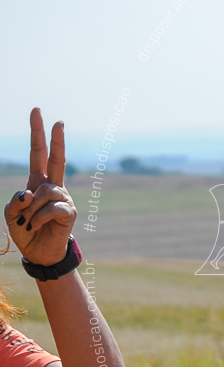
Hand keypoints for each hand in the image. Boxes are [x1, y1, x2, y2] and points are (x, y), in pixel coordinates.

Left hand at [4, 109, 76, 265]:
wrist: (39, 253)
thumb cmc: (24, 230)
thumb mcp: (11, 213)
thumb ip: (16, 200)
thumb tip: (32, 193)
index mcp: (38, 182)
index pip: (39, 154)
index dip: (38, 134)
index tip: (38, 113)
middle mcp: (53, 187)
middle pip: (56, 159)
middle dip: (55, 139)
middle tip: (58, 120)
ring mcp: (63, 198)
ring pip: (44, 191)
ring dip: (30, 209)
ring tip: (28, 223)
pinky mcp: (69, 212)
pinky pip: (52, 207)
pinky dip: (39, 217)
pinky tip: (36, 225)